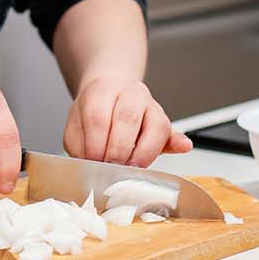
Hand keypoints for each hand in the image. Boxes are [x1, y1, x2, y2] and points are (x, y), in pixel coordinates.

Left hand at [63, 76, 192, 167]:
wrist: (110, 94)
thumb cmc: (93, 113)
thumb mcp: (76, 126)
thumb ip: (81, 145)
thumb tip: (89, 166)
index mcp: (102, 90)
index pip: (98, 117)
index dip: (96, 144)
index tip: (93, 163)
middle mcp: (130, 93)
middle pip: (127, 119)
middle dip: (118, 151)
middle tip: (110, 169)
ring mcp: (151, 106)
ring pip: (155, 126)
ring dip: (142, 154)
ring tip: (129, 169)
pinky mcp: (165, 122)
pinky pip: (174, 132)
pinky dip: (178, 142)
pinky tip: (182, 147)